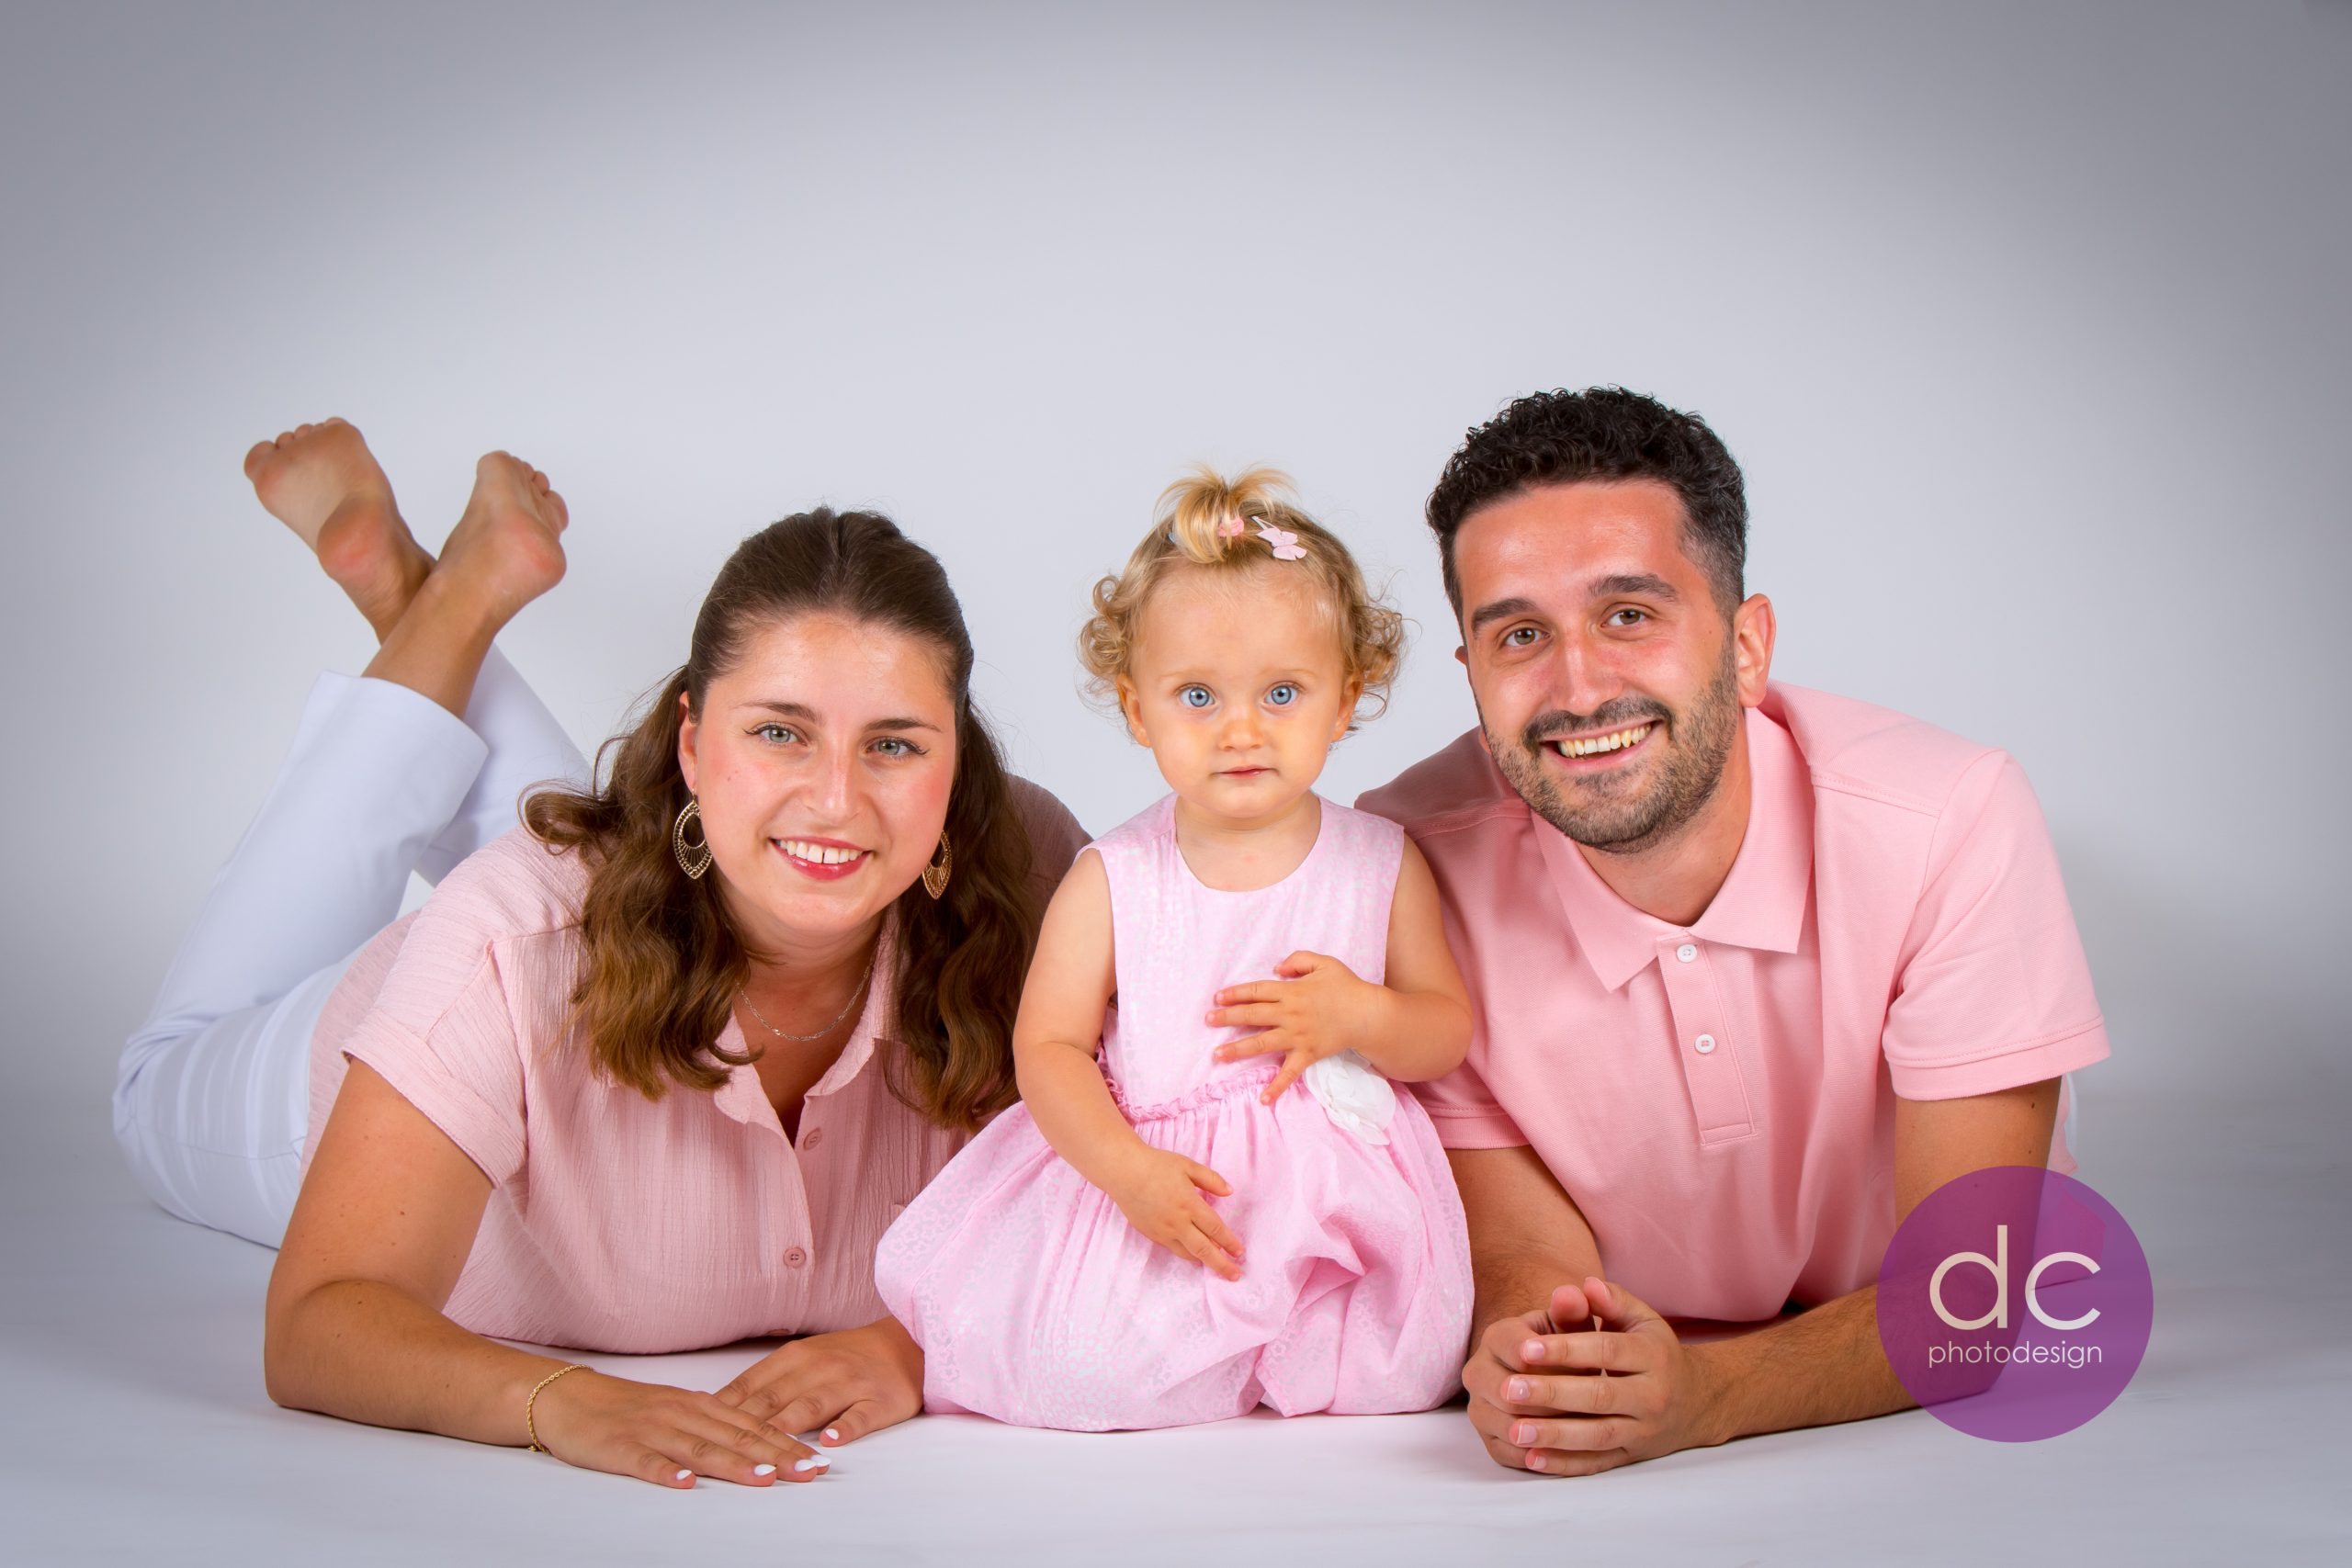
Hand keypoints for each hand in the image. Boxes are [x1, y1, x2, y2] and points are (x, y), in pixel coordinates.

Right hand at [528, 1366, 828, 1488]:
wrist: (570, 1397)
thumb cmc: (627, 1408)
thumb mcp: (677, 1410)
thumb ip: (713, 1425)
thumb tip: (756, 1442)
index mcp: (698, 1404)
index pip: (753, 1426)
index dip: (788, 1444)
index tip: (818, 1461)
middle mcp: (682, 1413)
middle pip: (737, 1437)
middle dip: (777, 1456)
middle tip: (810, 1473)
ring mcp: (652, 1430)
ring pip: (700, 1447)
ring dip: (734, 1464)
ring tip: (765, 1478)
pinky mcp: (621, 1447)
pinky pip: (646, 1461)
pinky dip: (668, 1472)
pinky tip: (686, 1483)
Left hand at [713, 1317, 925, 1449]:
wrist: (907, 1344)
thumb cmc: (845, 1357)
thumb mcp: (804, 1360)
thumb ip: (767, 1382)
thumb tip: (716, 1408)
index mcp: (796, 1357)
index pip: (752, 1384)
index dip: (723, 1407)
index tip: (697, 1428)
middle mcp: (820, 1367)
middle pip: (776, 1398)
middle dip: (746, 1424)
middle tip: (719, 1448)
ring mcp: (850, 1384)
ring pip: (814, 1406)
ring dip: (790, 1428)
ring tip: (768, 1449)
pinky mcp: (880, 1401)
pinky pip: (860, 1415)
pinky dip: (845, 1428)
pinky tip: (830, 1442)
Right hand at [1101, 1145, 1244, 1278]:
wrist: (1124, 1172)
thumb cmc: (1157, 1165)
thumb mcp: (1188, 1166)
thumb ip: (1211, 1179)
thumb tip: (1230, 1191)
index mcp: (1190, 1205)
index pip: (1216, 1229)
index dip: (1230, 1242)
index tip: (1240, 1252)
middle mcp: (1178, 1222)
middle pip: (1204, 1250)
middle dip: (1222, 1264)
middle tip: (1235, 1275)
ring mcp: (1163, 1231)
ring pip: (1187, 1253)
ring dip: (1203, 1260)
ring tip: (1216, 1264)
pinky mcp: (1151, 1234)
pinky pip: (1172, 1248)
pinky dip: (1186, 1252)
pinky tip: (1193, 1251)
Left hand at [1208, 950, 1383, 1103]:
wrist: (1368, 1014)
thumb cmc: (1346, 987)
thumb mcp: (1324, 962)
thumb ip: (1298, 960)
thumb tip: (1276, 967)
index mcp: (1292, 991)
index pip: (1257, 991)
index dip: (1235, 994)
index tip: (1217, 997)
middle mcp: (1290, 1014)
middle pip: (1253, 1015)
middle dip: (1228, 1018)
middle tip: (1207, 1021)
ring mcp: (1298, 1036)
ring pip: (1262, 1043)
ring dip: (1238, 1049)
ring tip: (1217, 1055)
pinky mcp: (1308, 1054)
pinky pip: (1290, 1073)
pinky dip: (1277, 1087)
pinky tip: (1263, 1099)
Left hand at [1463, 1278, 1721, 1475]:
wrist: (1695, 1403)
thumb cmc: (1655, 1351)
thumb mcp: (1643, 1320)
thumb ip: (1613, 1301)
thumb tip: (1585, 1284)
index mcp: (1651, 1355)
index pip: (1606, 1351)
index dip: (1566, 1349)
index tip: (1525, 1348)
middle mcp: (1651, 1396)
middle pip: (1598, 1396)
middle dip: (1552, 1393)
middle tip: (1508, 1389)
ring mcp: (1642, 1431)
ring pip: (1597, 1435)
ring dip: (1554, 1435)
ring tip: (1514, 1430)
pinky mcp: (1631, 1456)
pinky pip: (1597, 1463)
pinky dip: (1565, 1464)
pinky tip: (1531, 1459)